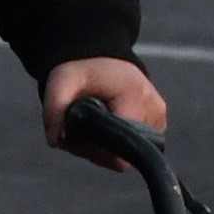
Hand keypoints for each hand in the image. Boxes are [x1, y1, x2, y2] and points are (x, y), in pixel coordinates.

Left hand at [39, 53, 171, 148]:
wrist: (102, 57)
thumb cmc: (82, 71)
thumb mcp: (61, 83)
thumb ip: (54, 111)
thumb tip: (55, 141)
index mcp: (134, 96)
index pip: (118, 148)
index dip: (94, 150)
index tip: (79, 138)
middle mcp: (153, 108)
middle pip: (122, 156)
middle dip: (97, 150)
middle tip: (81, 130)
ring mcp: (159, 116)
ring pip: (128, 155)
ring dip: (106, 148)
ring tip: (94, 124)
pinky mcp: (159, 121)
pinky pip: (135, 146)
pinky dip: (117, 143)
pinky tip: (106, 126)